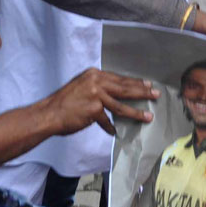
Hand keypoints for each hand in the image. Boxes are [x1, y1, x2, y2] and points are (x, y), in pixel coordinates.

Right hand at [42, 67, 158, 135]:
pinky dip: (110, 127)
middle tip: (156, 94)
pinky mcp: (94, 109)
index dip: (134, 82)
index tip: (146, 84)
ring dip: (136, 112)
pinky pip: (107, 121)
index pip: (119, 78)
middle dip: (142, 92)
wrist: (49, 113)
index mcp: (94, 74)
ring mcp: (96, 95)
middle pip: (124, 88)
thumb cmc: (64, 101)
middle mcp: (96, 81)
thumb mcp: (81, 86)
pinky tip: (115, 132)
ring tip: (148, 116)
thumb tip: (114, 93)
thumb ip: (97, 87)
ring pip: (121, 105)